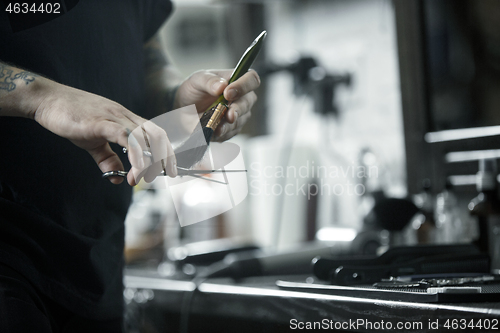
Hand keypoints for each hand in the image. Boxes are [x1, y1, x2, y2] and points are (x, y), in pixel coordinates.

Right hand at [33, 79, 176, 185]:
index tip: (169, 168)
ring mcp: (114, 117)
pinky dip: (135, 155)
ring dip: (151, 160)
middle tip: (165, 175)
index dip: (167, 151)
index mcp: (126, 119)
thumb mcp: (93, 143)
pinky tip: (134, 170)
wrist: (48, 100)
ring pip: (145, 137)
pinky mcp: (101, 122)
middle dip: (166, 156)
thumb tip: (119, 179)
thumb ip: (107, 160)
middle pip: (157, 135)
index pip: (156, 133)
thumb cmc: (70, 118)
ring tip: (146, 178)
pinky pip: (126, 137)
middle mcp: (125, 116)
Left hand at [174, 69, 259, 140]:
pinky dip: (221, 133)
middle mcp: (242, 98)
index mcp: (237, 81)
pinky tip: (213, 131)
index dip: (244, 86)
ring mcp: (238, 115)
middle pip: (248, 103)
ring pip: (240, 121)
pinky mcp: (231, 130)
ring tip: (216, 126)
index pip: (251, 79)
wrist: (184, 108)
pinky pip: (230, 133)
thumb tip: (221, 86)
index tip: (228, 93)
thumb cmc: (194, 89)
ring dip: (228, 125)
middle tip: (228, 114)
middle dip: (238, 109)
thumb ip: (209, 81)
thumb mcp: (197, 80)